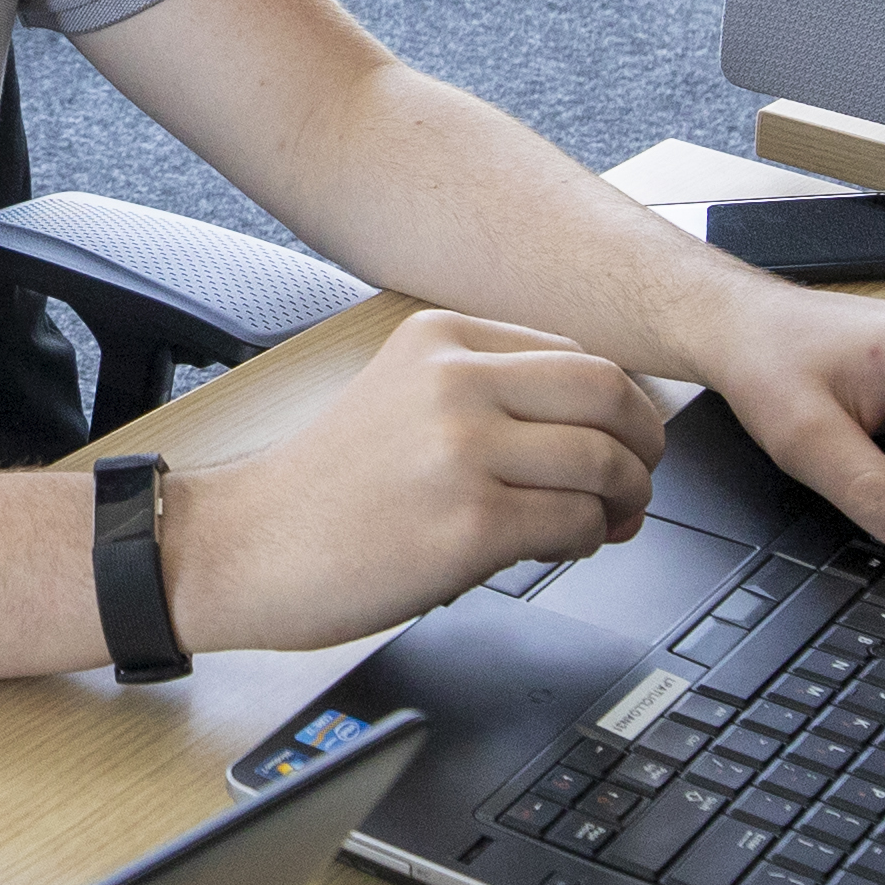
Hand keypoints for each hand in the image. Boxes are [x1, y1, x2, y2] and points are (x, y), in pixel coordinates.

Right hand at [161, 308, 670, 654]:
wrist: (241, 548)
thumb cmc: (319, 490)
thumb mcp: (400, 396)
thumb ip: (487, 392)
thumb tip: (598, 425)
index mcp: (439, 337)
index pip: (577, 353)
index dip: (620, 404)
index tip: (623, 439)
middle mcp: (454, 381)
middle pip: (609, 393)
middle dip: (644, 444)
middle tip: (639, 480)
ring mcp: (462, 451)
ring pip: (603, 462)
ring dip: (625, 500)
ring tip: (608, 522)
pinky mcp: (469, 525)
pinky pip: (575, 524)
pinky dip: (588, 541)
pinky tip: (564, 548)